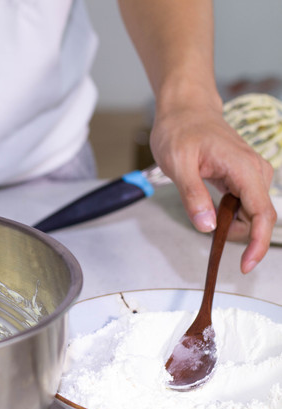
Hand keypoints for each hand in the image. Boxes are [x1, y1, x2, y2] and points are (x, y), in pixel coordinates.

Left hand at [150, 94, 276, 273]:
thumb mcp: (178, 164)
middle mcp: (256, 172)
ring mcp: (252, 175)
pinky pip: (244, 206)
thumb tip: (207, 226)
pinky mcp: (244, 177)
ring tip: (200, 208)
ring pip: (250, 214)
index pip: (263, 214)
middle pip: (258, 219)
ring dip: (230, 224)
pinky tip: (210, 208)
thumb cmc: (180, 130)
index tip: (245, 265)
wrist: (184, 109)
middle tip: (202, 222)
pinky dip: (228, 215)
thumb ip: (193, 196)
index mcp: (245, 169)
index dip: (257, 244)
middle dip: (235, 234)